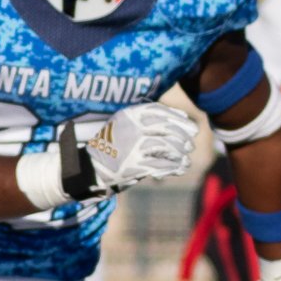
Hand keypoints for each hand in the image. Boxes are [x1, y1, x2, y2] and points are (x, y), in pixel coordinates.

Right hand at [65, 102, 194, 196]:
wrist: (90, 169)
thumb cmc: (111, 148)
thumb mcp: (122, 126)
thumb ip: (144, 122)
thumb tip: (180, 120)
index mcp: (128, 116)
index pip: (159, 111)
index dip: (178, 118)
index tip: (190, 125)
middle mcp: (131, 129)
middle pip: (167, 128)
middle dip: (183, 136)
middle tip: (190, 144)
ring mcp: (133, 147)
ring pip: (168, 147)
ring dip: (180, 153)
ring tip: (186, 158)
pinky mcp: (135, 165)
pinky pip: (163, 165)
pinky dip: (174, 167)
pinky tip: (180, 168)